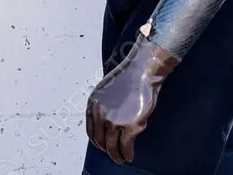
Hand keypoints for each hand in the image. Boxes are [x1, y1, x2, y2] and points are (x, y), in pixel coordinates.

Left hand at [85, 34, 179, 164]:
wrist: (141, 73)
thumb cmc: (127, 79)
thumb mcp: (105, 91)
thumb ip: (102, 107)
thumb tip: (104, 124)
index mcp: (92, 105)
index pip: (91, 130)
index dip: (97, 140)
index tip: (102, 146)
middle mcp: (100, 114)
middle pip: (100, 140)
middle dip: (106, 150)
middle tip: (112, 156)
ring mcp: (114, 121)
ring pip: (112, 146)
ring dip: (116, 156)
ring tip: (120, 159)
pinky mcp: (130, 126)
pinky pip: (126, 146)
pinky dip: (127, 154)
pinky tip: (129, 157)